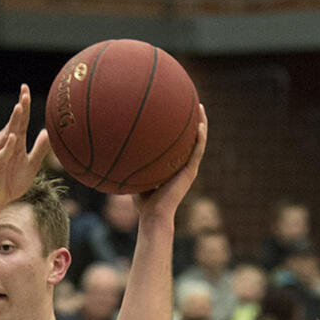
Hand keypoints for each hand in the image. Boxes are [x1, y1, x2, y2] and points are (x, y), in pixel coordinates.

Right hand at [0, 87, 50, 217]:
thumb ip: (39, 150)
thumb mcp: (30, 166)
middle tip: (25, 90)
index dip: (24, 104)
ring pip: (8, 133)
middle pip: (15, 122)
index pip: (21, 120)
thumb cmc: (10, 182)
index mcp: (16, 142)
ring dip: (14, 120)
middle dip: (20, 106)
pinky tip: (13, 137)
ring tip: (19, 106)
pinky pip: (2, 153)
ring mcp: (0, 152)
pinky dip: (8, 145)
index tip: (26, 89)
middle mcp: (6, 143)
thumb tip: (47, 132)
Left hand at [135, 108, 206, 223]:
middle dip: (192, 121)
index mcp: (174, 167)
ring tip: (199, 107)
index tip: (176, 113)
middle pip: (191, 139)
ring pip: (198, 142)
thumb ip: (134, 163)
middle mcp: (183, 166)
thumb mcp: (137, 178)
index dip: (180, 130)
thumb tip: (118, 149)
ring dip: (201, 124)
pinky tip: (200, 124)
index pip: (179, 145)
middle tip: (192, 104)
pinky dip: (200, 138)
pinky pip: (197, 151)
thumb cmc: (143, 203)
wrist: (153, 216)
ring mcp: (188, 169)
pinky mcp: (190, 173)